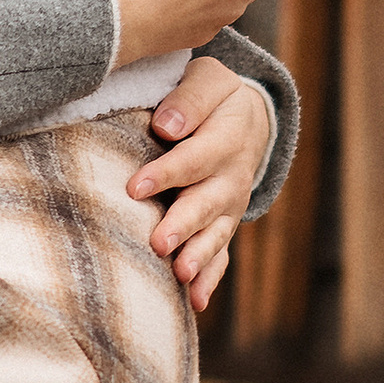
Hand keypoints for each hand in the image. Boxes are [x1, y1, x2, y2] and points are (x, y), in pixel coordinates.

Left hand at [126, 58, 273, 311]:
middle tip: (158, 243)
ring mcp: (229, 207)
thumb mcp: (208, 80)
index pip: (195, 158)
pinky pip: (220, 256)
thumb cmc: (212, 97)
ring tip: (179, 275)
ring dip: (198, 257)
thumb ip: (189, 100)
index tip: (135, 187)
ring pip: (215, 235)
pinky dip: (210, 279)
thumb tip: (164, 125)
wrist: (248, 119)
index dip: (166, 173)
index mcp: (226, 138)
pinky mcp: (223, 226)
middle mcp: (231, 178)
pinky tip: (195, 302)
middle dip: (183, 225)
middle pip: (206, 204)